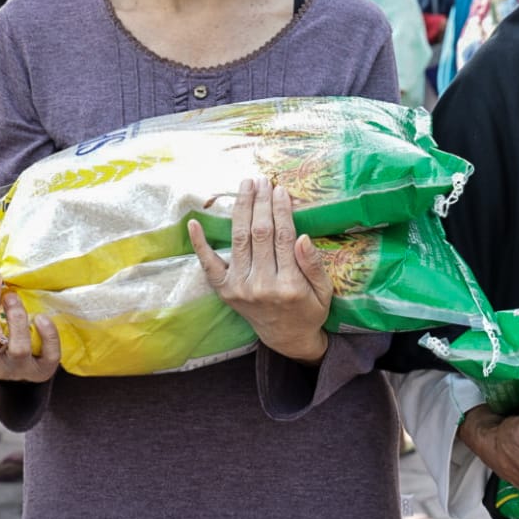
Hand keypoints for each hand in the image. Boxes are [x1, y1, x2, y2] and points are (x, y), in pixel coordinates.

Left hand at [189, 177, 331, 363]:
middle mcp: (261, 285)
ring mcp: (239, 288)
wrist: (287, 338)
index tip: (280, 189)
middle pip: (259, 233)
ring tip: (245, 186)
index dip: (281, 210)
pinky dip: (200, 243)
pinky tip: (194, 222)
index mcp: (289, 285)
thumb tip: (302, 237)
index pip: (283, 236)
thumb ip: (314, 265)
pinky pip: (209, 264)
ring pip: (239, 240)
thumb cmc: (309, 310)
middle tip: (262, 180)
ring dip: (241, 209)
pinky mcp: (224, 290)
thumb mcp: (324, 291)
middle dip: (260, 203)